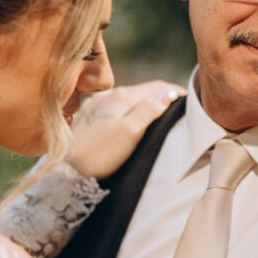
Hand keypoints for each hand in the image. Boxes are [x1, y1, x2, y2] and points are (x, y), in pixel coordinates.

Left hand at [65, 81, 182, 178]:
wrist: (66, 170)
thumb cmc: (100, 154)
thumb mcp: (129, 133)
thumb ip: (148, 110)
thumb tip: (168, 94)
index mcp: (121, 97)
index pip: (156, 86)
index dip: (175, 91)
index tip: (191, 98)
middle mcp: (108, 95)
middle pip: (142, 90)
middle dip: (162, 95)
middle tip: (179, 106)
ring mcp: (96, 104)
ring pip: (128, 98)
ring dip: (145, 102)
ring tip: (158, 112)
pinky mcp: (89, 116)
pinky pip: (115, 106)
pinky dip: (130, 108)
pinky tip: (131, 117)